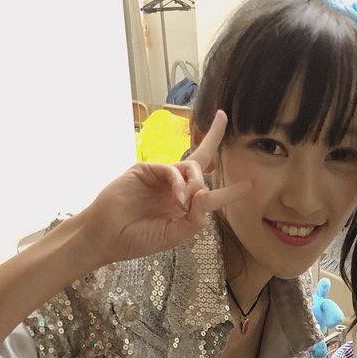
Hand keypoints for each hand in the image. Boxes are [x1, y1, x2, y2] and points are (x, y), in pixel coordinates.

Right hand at [77, 111, 250, 266]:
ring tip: (185, 201)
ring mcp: (160, 178)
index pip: (211, 196)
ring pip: (191, 166)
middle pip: (201, 161)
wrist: (107, 236)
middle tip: (223, 118)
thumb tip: (208, 194)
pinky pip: (172, 169)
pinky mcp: (145, 170)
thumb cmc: (138, 239)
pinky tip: (177, 197)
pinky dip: (179, 182)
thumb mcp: (174, 236)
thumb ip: (194, 219)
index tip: (250, 185)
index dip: (230, 191)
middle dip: (213, 138)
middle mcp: (175, 189)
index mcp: (183, 207)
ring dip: (197, 181)